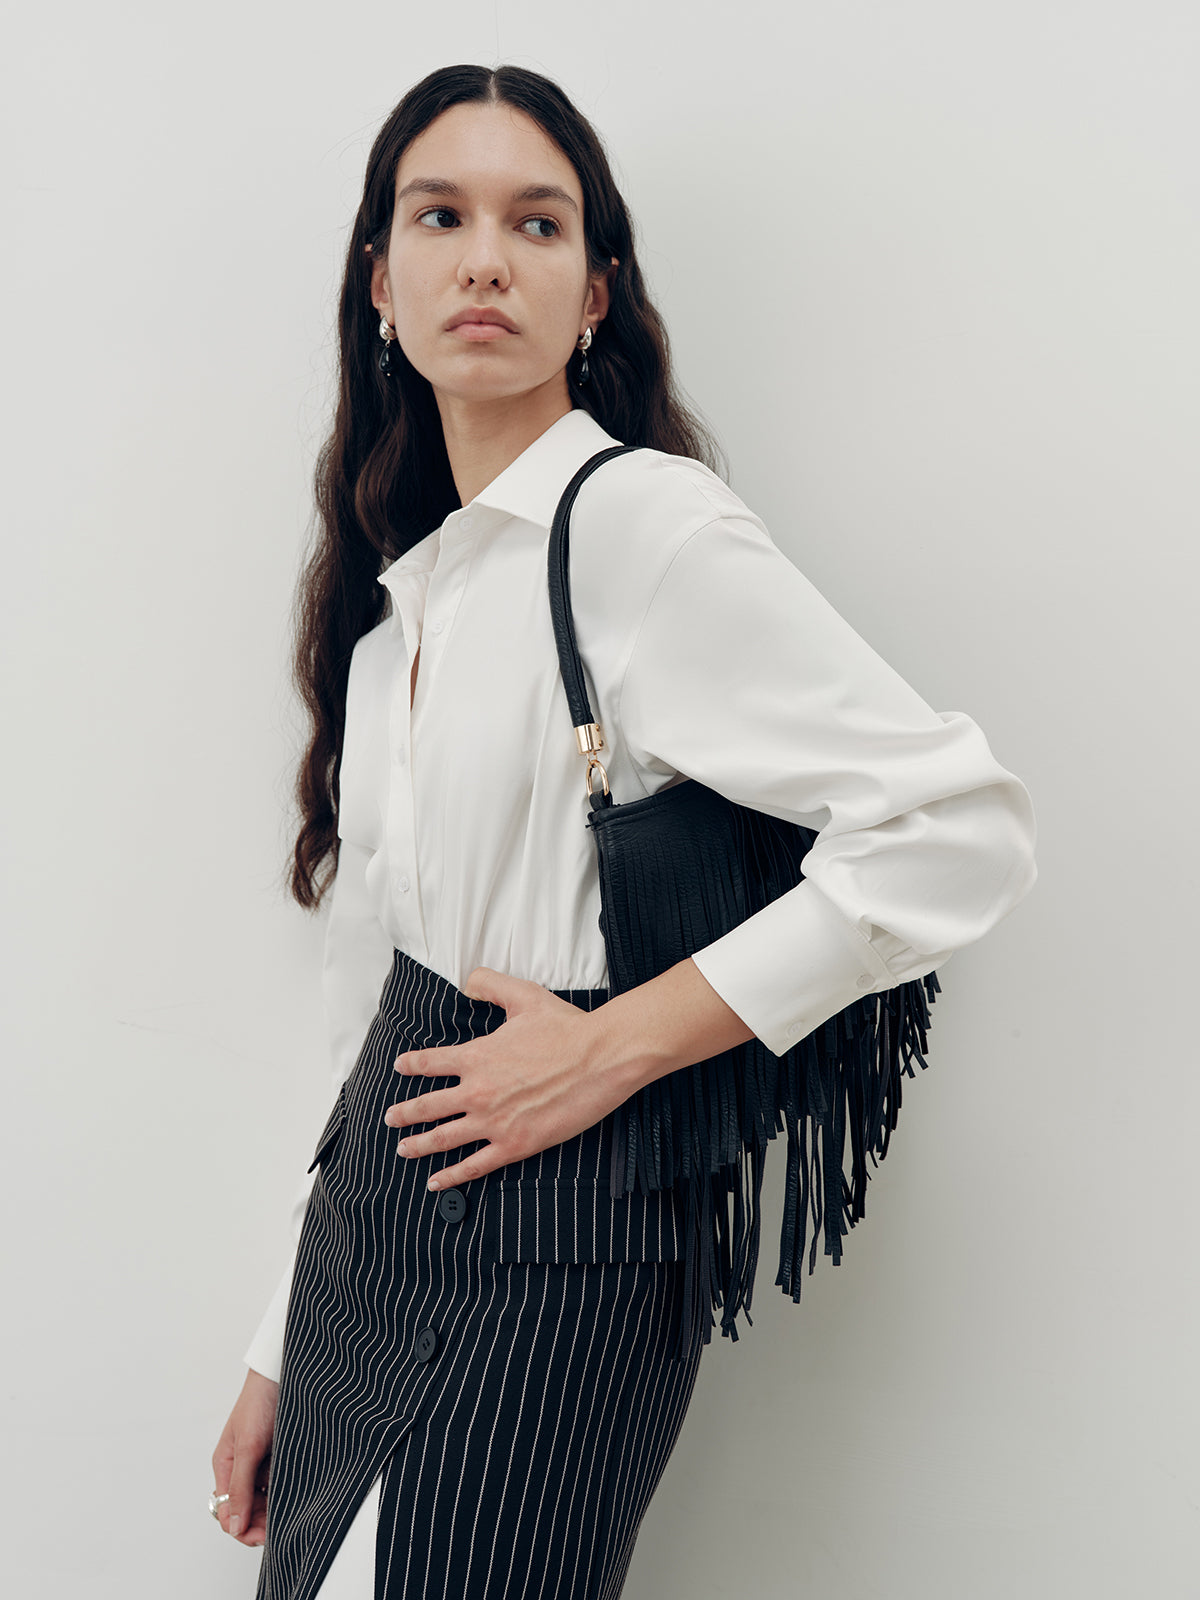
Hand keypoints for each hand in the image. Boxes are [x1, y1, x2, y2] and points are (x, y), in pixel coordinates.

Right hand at [211, 1367, 277, 1546]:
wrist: (284, 1374)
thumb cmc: (259, 1402)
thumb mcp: (248, 1447)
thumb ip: (239, 1487)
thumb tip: (233, 1526)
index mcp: (225, 1466)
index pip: (227, 1511)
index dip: (242, 1528)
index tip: (262, 1536)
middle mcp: (241, 1468)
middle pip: (246, 1509)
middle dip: (260, 1523)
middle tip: (281, 1528)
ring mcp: (260, 1463)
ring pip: (264, 1500)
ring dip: (274, 1509)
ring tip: (291, 1512)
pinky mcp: (278, 1457)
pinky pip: (278, 1484)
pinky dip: (285, 1493)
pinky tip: (296, 1495)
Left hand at [383, 966, 638, 1188]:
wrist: (600, 1058)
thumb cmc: (566, 1027)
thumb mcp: (523, 995)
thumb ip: (490, 984)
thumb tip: (467, 981)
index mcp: (477, 1056)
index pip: (430, 1062)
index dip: (411, 1065)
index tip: (399, 1067)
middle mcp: (478, 1091)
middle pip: (428, 1105)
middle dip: (404, 1113)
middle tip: (390, 1118)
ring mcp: (494, 1121)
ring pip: (444, 1138)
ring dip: (419, 1145)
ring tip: (403, 1149)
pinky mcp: (515, 1144)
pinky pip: (475, 1165)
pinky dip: (452, 1176)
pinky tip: (436, 1182)